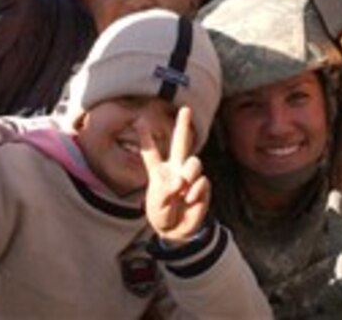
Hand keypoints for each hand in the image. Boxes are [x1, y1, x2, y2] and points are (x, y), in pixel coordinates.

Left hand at [140, 106, 210, 244]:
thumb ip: (167, 189)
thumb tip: (183, 181)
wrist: (175, 231)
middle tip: (186, 108)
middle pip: (181, 143)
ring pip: (194, 163)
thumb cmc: (162, 214)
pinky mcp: (201, 188)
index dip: (147, 138)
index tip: (140, 121)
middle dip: (184, 125)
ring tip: (182, 188)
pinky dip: (194, 193)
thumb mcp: (157, 202)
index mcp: (159, 171)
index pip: (152, 152)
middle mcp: (175, 169)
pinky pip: (201, 183)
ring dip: (189, 174)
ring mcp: (189, 177)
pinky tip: (189, 200)